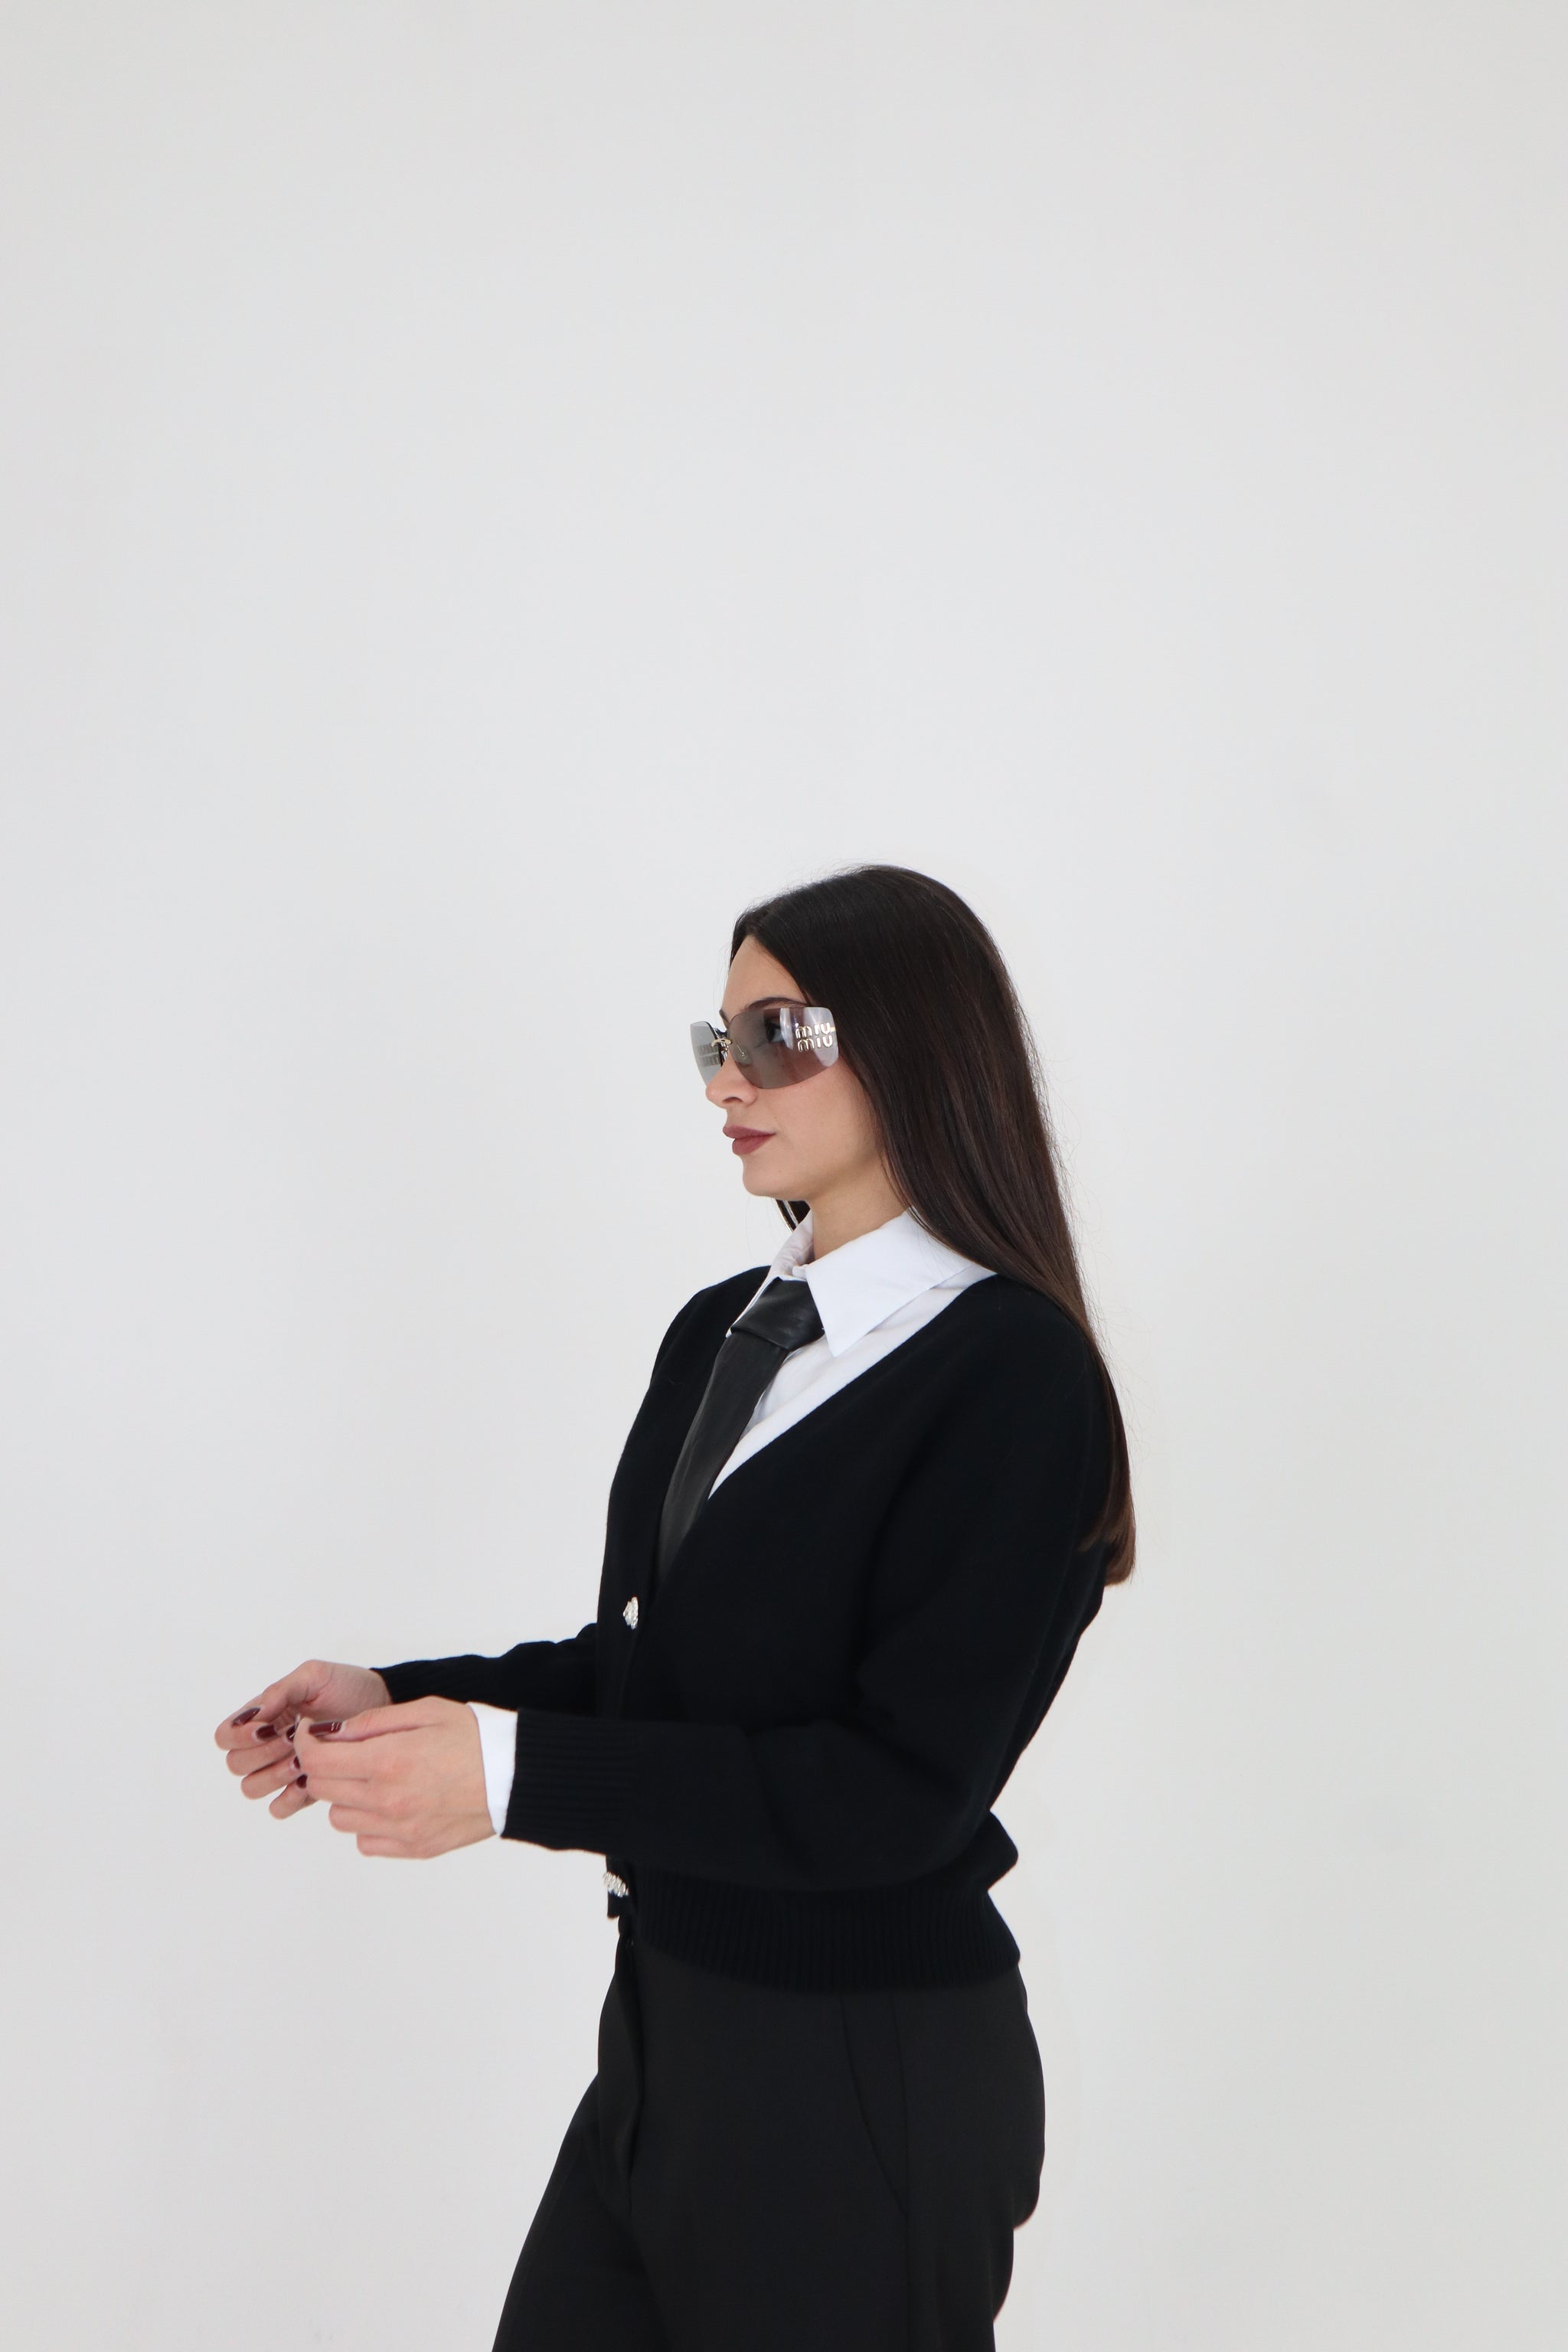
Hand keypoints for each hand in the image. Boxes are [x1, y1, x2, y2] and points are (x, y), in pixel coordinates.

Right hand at [215, 1660, 390, 1818]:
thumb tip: (254, 1716)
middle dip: (261, 1754)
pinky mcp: (304, 1789)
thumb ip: (280, 1691)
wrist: (383, 1706)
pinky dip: (287, 1798)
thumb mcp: (313, 1676)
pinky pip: (278, 1808)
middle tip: (291, 1740)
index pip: (224, 1736)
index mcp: (263, 1716)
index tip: (268, 1727)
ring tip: (301, 1759)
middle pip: (235, 1765)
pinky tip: (308, 1780)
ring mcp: (284, 1769)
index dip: (237, 1736)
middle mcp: (266, 1745)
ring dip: (274, 1774)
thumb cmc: (347, 1687)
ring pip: (251, 1788)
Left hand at [294, 1695, 493, 1857]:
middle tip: (343, 1751)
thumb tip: (333, 1732)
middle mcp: (387, 1800)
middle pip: (322, 1789)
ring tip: (374, 1777)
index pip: (318, 1760)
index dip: (306, 1743)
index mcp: (388, 1760)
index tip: (313, 1734)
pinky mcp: (412, 1848)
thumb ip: (374, 1721)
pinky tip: (391, 1803)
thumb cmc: (475, 1737)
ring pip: (339, 1818)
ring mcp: (399, 1829)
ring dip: (345, 1796)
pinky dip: (368, 1823)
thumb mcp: (425, 1711)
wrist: (514, 1776)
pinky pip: (365, 1841)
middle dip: (323, 1766)